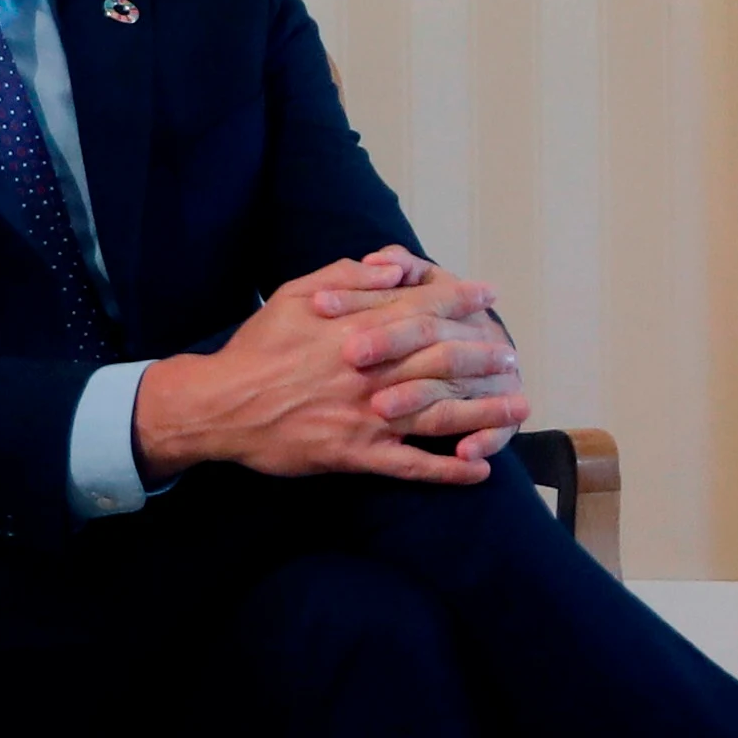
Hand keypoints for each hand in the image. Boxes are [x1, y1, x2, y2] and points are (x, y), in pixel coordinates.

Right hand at [133, 248, 528, 485]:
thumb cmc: (258, 347)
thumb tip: (396, 266)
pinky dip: (447, 470)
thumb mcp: (295, 294)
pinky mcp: (354, 455)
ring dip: (484, 411)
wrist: (218, 406)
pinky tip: (480, 470)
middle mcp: (370, 373)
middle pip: (442, 361)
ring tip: (519, 407)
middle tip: (511, 357)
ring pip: (438, 414)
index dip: (461, 302)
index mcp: (357, 330)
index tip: (489, 296)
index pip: (423, 310)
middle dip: (483, 357)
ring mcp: (365, 416)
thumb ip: (348, 276)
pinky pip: (410, 465)